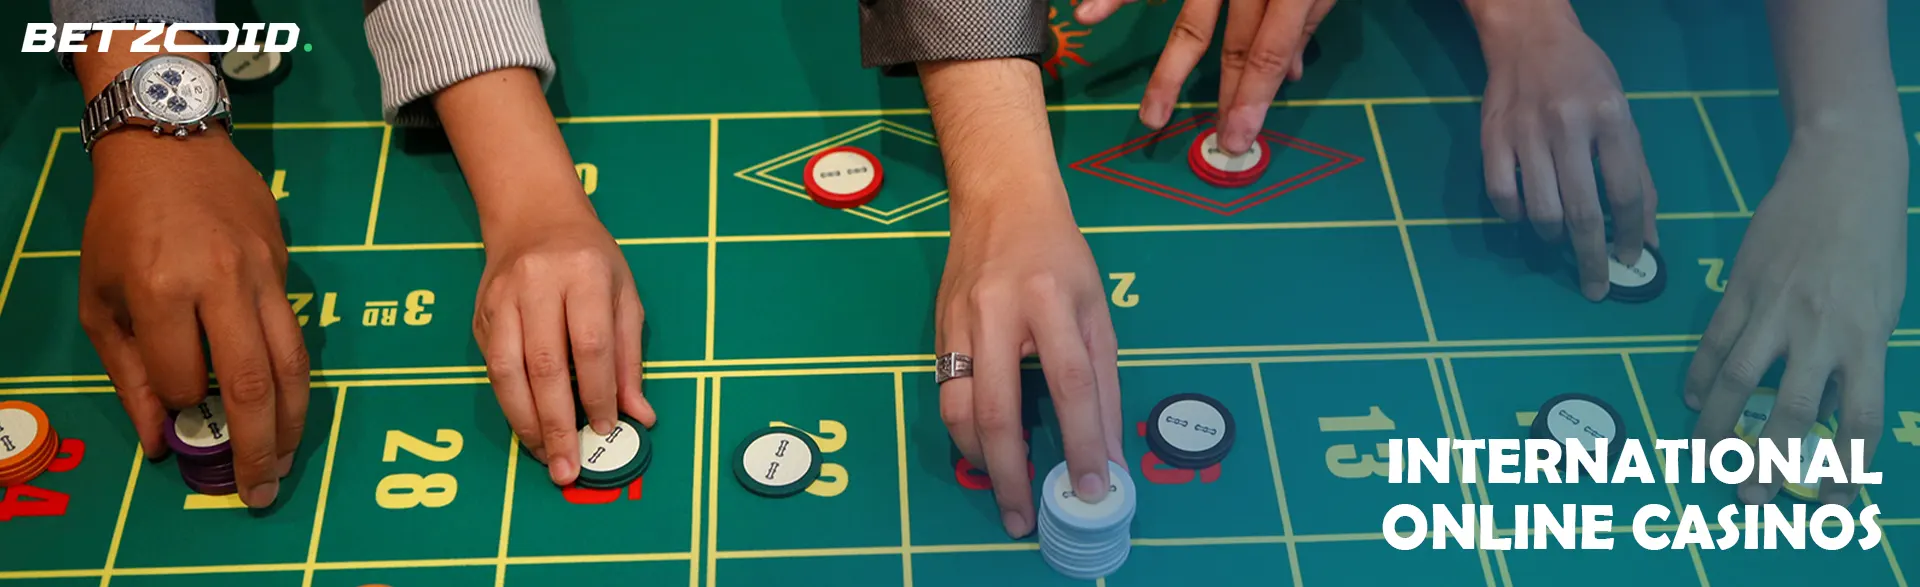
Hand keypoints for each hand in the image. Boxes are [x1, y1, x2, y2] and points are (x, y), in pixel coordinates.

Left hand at [78, 132, 307, 508]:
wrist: (171, 146)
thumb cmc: (121, 224)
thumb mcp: (101, 298)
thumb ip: (129, 372)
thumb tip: (158, 441)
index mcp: (162, 288)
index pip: (185, 376)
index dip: (183, 405)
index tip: (180, 412)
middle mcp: (220, 282)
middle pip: (253, 382)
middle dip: (258, 446)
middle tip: (259, 489)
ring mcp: (263, 274)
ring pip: (291, 363)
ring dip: (293, 422)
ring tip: (287, 461)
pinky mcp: (288, 268)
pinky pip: (295, 335)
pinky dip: (293, 380)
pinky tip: (289, 408)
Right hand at [473, 206, 650, 485]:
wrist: (534, 216)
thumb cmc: (590, 259)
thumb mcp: (625, 295)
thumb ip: (629, 356)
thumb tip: (639, 415)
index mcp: (583, 275)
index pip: (591, 345)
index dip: (598, 393)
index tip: (604, 429)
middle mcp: (537, 284)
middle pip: (544, 364)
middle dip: (556, 422)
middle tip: (567, 467)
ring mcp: (502, 299)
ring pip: (506, 371)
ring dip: (524, 421)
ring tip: (543, 455)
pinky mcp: (480, 315)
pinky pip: (492, 367)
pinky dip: (509, 402)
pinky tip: (526, 425)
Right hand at [936, 197, 1123, 538]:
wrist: (999, 199)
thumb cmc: (1059, 254)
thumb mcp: (1096, 306)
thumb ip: (1102, 378)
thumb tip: (1108, 450)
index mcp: (1050, 300)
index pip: (1070, 384)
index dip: (1084, 441)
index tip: (1094, 488)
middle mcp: (997, 312)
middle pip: (996, 409)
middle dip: (1010, 473)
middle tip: (1024, 518)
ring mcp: (958, 323)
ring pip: (956, 408)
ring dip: (978, 459)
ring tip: (1003, 488)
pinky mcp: (936, 331)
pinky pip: (946, 393)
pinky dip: (964, 431)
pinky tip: (984, 449)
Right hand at [1074, 0, 1336, 153]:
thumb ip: (1306, 17)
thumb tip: (1291, 75)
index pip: (1267, 48)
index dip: (1254, 96)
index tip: (1239, 138)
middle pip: (1233, 41)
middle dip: (1224, 95)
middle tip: (1212, 141)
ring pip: (1191, 19)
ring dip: (1170, 72)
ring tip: (1150, 115)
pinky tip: (1089, 14)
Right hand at [1474, 5, 1655, 299]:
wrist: (1530, 38)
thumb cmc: (1586, 78)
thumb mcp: (1624, 116)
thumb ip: (1636, 175)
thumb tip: (1646, 236)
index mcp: (1610, 119)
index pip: (1626, 193)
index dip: (1631, 235)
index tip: (1631, 261)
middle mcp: (1568, 127)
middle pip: (1583, 212)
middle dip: (1592, 259)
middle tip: (1595, 287)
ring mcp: (1525, 134)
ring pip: (1540, 211)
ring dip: (1554, 238)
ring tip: (1560, 239)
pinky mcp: (1492, 139)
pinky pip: (1501, 197)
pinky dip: (1515, 217)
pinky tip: (1526, 216)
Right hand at [1685, 134, 1906, 504]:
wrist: (1844, 173)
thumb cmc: (1874, 239)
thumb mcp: (1882, 303)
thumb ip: (1857, 351)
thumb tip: (1829, 396)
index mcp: (1866, 337)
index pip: (1858, 420)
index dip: (1847, 468)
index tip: (1833, 500)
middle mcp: (1820, 331)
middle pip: (1792, 412)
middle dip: (1769, 460)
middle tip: (1750, 494)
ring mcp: (1775, 309)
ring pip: (1739, 381)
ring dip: (1718, 424)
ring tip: (1705, 453)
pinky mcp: (1741, 288)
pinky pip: (1715, 342)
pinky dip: (1703, 375)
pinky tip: (1696, 397)